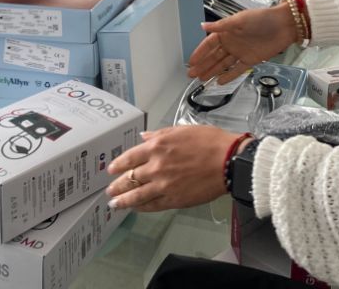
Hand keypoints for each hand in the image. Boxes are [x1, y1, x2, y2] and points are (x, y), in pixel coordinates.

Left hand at [105, 126, 237, 211]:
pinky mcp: (174, 200)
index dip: (117, 165)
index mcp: (157, 147)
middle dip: (117, 186)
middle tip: (110, 191)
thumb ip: (159, 134)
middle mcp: (156, 166)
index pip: (129, 158)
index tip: (111, 170)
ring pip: (137, 195)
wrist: (228, 161)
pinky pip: (152, 205)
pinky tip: (136, 208)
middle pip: (129, 178)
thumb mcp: (182, 130)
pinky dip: (141, 207)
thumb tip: (144, 137)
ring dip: (123, 201)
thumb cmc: (209, 142)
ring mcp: (164, 185)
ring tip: (114, 204)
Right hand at [187, 3, 295, 83]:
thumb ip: (221, 26)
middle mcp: (232, 42)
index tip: (191, 62)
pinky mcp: (251, 60)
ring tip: (201, 79)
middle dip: (202, 65)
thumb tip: (202, 25)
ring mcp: (241, 52)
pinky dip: (229, 75)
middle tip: (191, 75)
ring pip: (223, 64)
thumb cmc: (262, 18)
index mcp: (227, 31)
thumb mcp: (239, 20)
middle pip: (214, 56)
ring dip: (212, 71)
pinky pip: (237, 69)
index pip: (209, 44)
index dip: (199, 53)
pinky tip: (219, 81)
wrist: (283, 25)